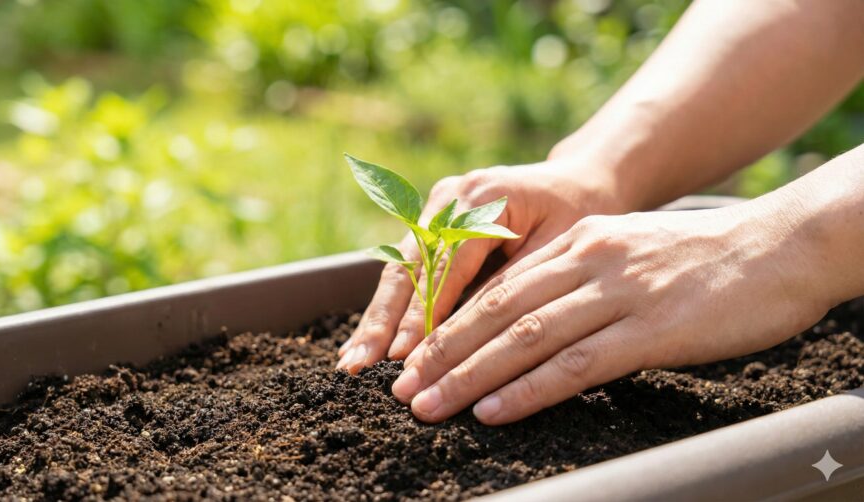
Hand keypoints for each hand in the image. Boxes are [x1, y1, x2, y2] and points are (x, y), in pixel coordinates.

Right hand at [336, 157, 621, 372]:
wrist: (577, 181)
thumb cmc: (578, 215)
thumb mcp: (558, 248)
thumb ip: (512, 285)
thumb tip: (470, 338)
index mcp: (484, 196)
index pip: (445, 264)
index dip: (422, 313)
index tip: (404, 357)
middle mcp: (450, 197)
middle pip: (407, 265)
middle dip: (382, 320)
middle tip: (358, 366)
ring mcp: (435, 207)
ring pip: (397, 268)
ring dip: (377, 318)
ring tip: (352, 361)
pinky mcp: (432, 223)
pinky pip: (406, 269)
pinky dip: (390, 309)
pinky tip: (369, 342)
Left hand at [392, 200, 832, 423]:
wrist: (775, 247)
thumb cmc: (699, 259)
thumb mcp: (625, 252)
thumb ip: (578, 278)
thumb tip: (532, 319)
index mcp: (577, 242)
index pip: (498, 287)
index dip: (448, 324)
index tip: (413, 356)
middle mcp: (586, 260)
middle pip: (496, 312)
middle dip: (442, 352)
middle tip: (402, 387)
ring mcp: (617, 293)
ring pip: (525, 338)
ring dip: (469, 375)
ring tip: (429, 404)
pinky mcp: (649, 328)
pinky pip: (576, 364)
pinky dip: (527, 389)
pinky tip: (493, 410)